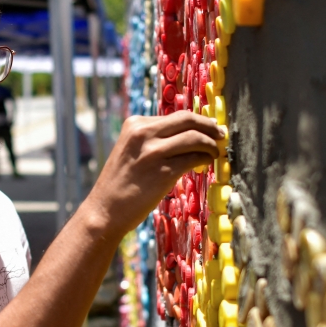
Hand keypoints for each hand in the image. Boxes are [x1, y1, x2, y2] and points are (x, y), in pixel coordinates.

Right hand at [82, 113, 224, 238]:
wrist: (104, 210)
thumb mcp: (131, 151)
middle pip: (187, 120)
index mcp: (135, 124)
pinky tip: (208, 163)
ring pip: (195, 137)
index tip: (209, 128)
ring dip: (211, 144)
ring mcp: (153, 152)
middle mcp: (143, 133)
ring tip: (216, 151)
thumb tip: (185, 135)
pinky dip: (206, 158)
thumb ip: (152, 139)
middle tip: (221, 134)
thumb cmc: (120, 184)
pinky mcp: (163, 171)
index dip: (197, 121)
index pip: (175, 116)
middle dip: (209, 126)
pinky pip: (194, 158)